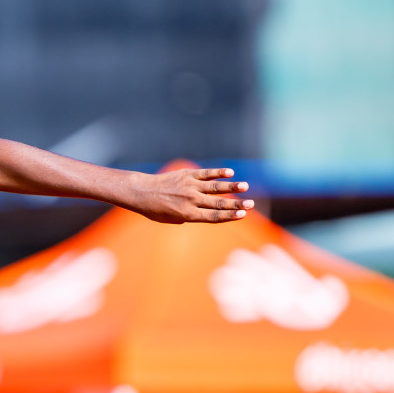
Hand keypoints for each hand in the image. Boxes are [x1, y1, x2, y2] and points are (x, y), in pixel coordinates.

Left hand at [121, 166, 252, 223]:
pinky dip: (218, 173)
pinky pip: (205, 173)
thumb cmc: (156, 210)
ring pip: (215, 187)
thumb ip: (190, 217)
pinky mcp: (187, 174)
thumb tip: (206, 212)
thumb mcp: (172, 220)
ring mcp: (189, 186)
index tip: (243, 214)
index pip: (214, 216)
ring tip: (245, 186)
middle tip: (252, 204)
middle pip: (218, 203)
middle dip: (237, 204)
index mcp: (188, 215)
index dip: (230, 215)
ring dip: (232, 187)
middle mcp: (190, 200)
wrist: (141, 192)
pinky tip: (230, 172)